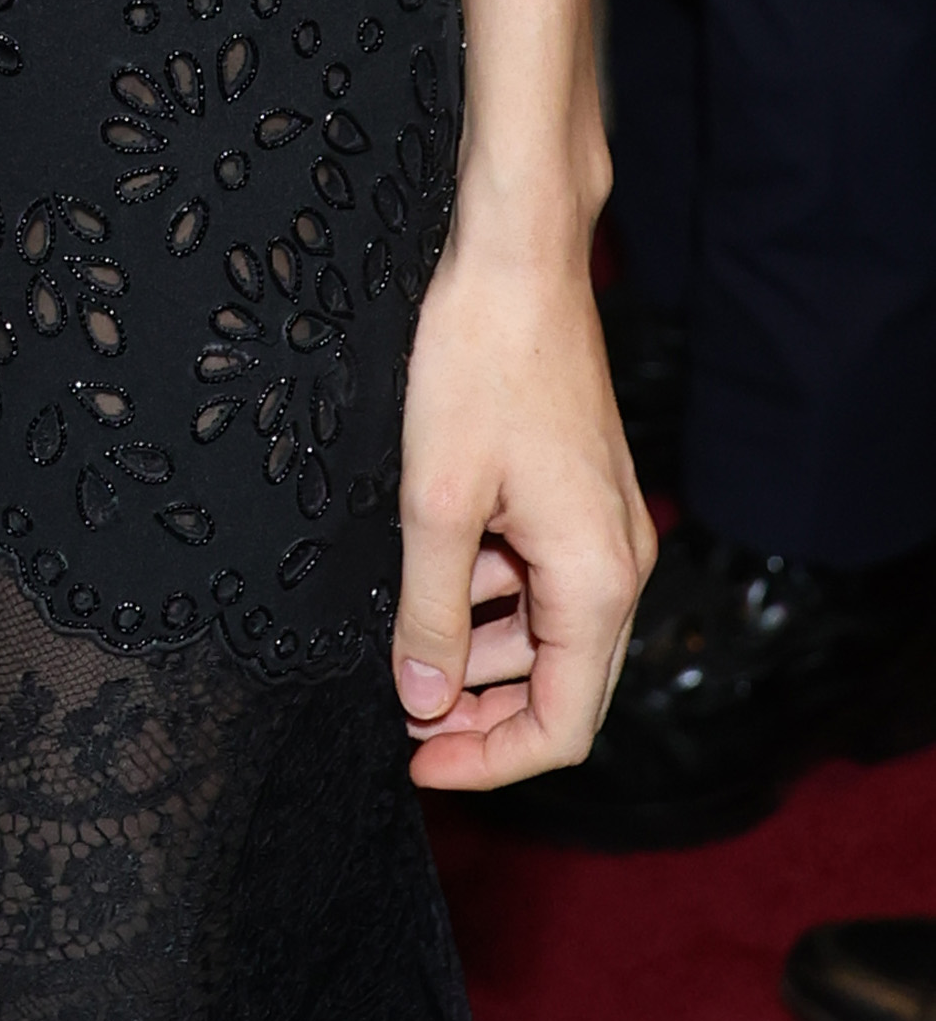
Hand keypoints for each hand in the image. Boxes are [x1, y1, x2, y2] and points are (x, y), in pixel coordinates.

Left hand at [389, 225, 654, 788]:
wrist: (517, 258)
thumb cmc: (480, 364)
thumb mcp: (436, 499)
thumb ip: (431, 610)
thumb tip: (422, 701)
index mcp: (597, 583)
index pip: (561, 727)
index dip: (488, 762)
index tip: (416, 761)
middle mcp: (618, 564)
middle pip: (559, 687)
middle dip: (481, 714)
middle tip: (402, 717)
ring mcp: (605, 526)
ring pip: (547, 631)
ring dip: (480, 651)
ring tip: (403, 649)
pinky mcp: (581, 493)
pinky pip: (542, 576)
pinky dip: (491, 593)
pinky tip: (432, 574)